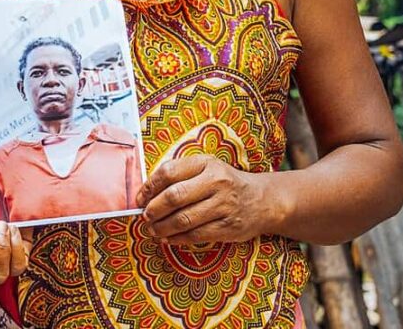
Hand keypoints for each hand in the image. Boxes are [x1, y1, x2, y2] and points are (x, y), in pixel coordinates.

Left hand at [136, 155, 274, 245]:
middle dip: (153, 209)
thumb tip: (146, 192)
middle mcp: (217, 182)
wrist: (262, 200)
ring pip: (184, 219)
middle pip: (174, 197)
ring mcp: (224, 206)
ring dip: (162, 227)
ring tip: (152, 229)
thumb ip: (180, 174)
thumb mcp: (206, 167)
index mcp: (206, 163)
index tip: (139, 198)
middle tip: (144, 216)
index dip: (149, 187)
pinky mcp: (228, 227)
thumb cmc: (224, 182)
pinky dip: (177, 239)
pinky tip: (168, 238)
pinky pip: (196, 235)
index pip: (169, 172)